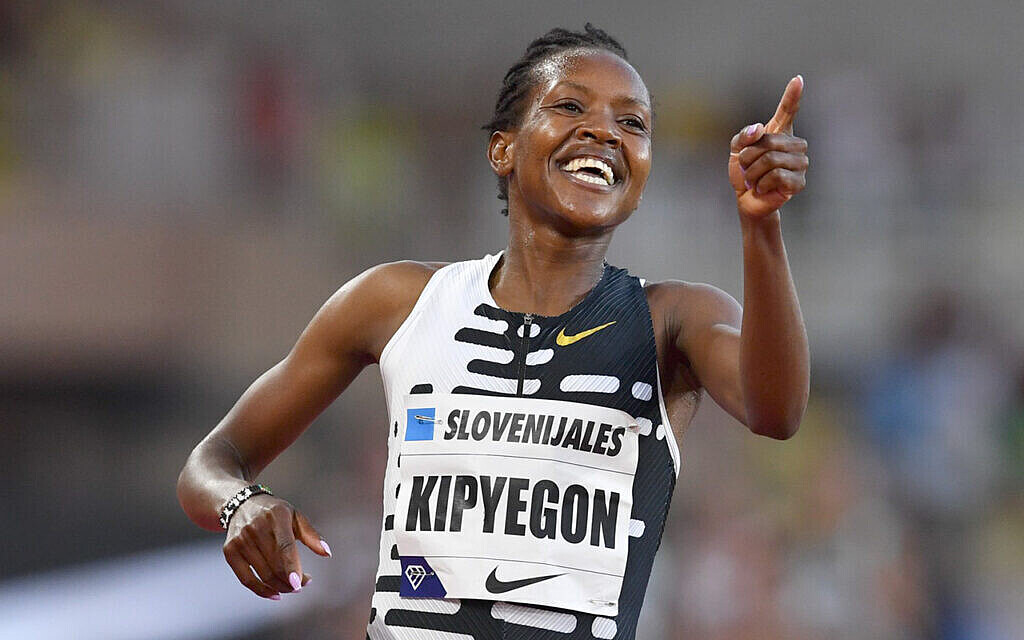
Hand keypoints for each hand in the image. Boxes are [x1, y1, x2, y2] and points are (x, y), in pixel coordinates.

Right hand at [222, 493, 331, 599]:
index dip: (292, 567)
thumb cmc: (274, 513)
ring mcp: (240, 540)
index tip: (299, 583)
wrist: (241, 503)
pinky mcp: (230, 551)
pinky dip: (261, 591)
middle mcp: (255, 528)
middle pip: (274, 565)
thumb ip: (312, 535)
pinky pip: (246, 579)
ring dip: (280, 586)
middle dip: (290, 580)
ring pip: (263, 574)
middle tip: (302, 584)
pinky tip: (275, 594)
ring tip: (292, 587)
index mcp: (276, 516)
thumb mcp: (295, 516)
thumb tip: (327, 553)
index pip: (284, 546)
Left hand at [728, 75, 807, 218]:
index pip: (788, 111)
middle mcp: (794, 145)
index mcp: (780, 133)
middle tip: (747, 168)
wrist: (747, 199)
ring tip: (754, 179)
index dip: (792, 95)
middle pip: (769, 143)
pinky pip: (776, 176)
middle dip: (749, 157)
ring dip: (753, 172)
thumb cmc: (744, 173)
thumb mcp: (736, 150)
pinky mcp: (799, 182)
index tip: (798, 79)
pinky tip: (763, 188)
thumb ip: (743, 135)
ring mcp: (800, 164)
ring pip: (771, 160)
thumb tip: (759, 129)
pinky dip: (762, 184)